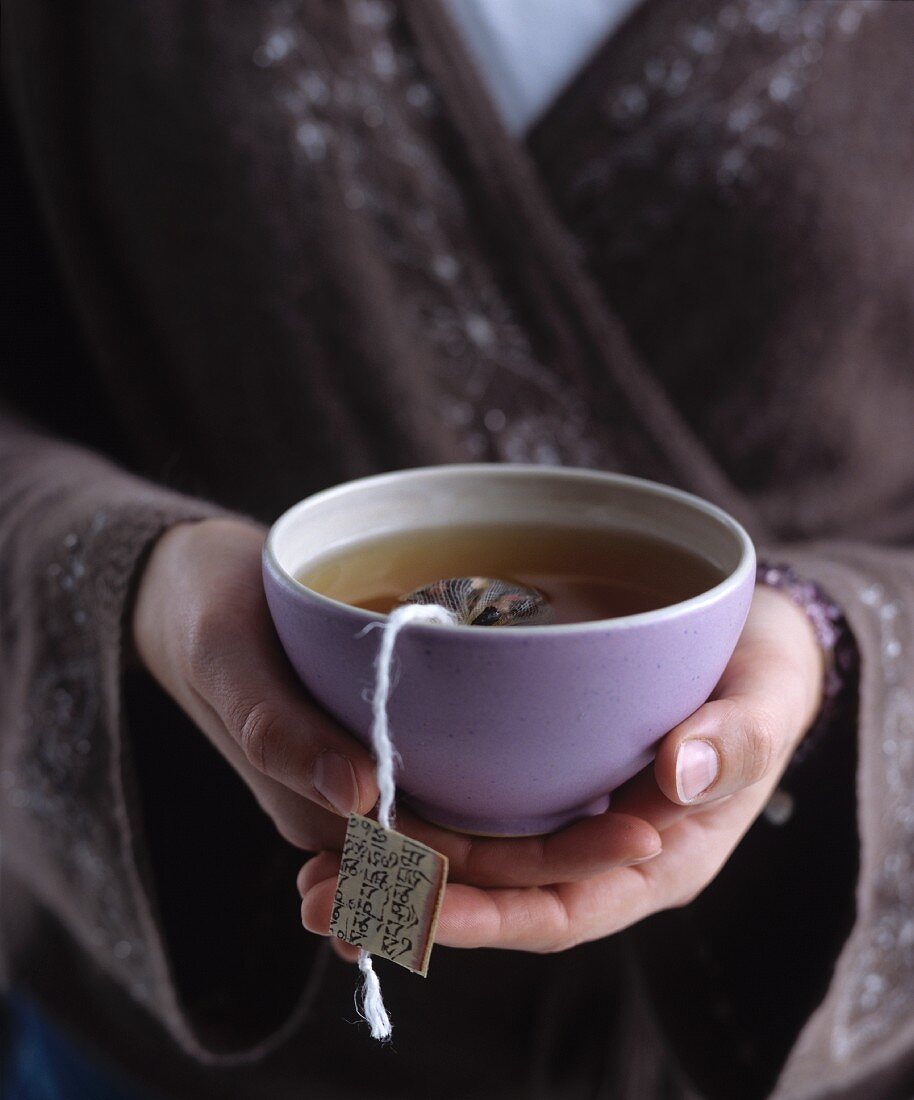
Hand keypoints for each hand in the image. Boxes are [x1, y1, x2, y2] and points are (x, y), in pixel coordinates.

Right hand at [132, 518, 660, 876]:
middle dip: (564, 850)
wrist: (189, 588)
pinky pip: (454, 770)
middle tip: (656, 824)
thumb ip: (278, 731)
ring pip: (473, 817)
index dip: (528, 867)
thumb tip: (361, 796)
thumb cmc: (202, 618)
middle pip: (473, 850)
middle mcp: (357, 804)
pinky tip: (575, 762)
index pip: (436, 864)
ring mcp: (375, 772)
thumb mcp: (226, 661)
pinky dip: (511, 777)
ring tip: (639, 804)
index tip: (622, 842)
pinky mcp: (388, 733)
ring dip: (549, 822)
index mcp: (318, 806)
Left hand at [299, 585, 823, 959]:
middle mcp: (594, 856)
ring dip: (392, 871)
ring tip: (309, 874)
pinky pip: (468, 812)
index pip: (560, 910)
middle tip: (321, 898)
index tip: (415, 907)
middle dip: (410, 904)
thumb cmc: (762, 678)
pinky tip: (349, 810)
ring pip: (470, 863)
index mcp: (654, 862)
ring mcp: (559, 819)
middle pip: (496, 898)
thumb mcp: (765, 703)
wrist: (746, 647)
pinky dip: (411, 818)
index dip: (488, 917)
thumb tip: (677, 774)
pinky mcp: (534, 779)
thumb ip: (736, 741)